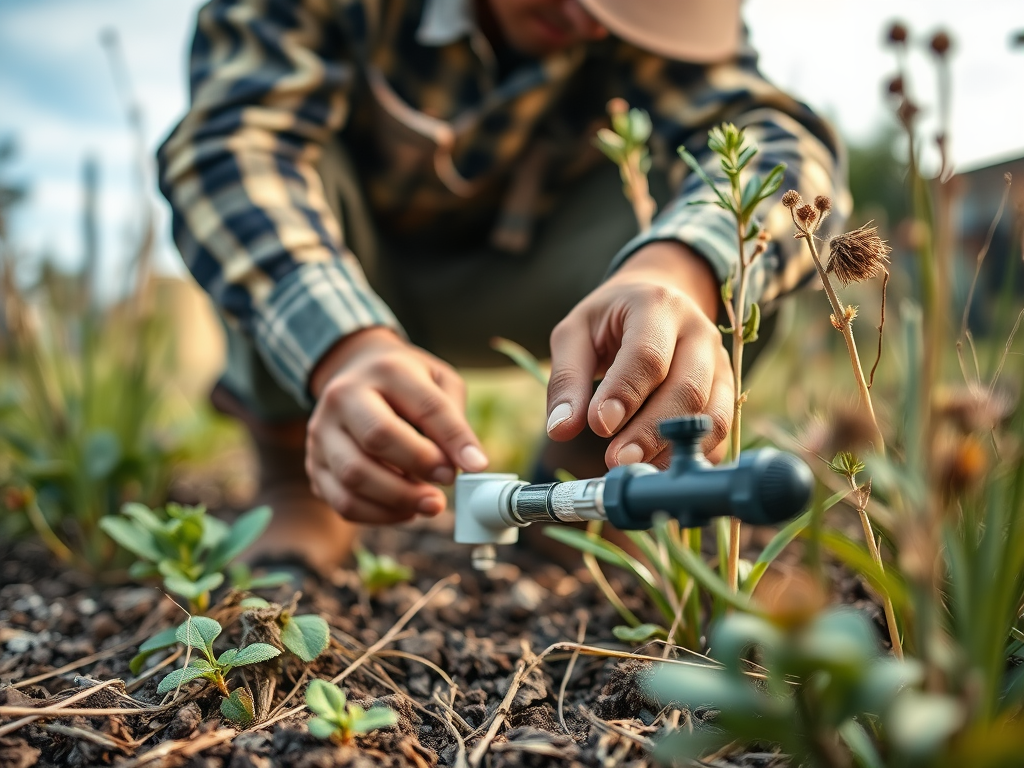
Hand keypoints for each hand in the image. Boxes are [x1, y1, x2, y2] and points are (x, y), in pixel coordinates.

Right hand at [306, 327, 487, 523]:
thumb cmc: (406, 382)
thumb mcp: (438, 380)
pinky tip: (405, 511)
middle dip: (420, 467)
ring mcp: (322, 431)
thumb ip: (454, 419)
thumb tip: (471, 464)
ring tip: (431, 503)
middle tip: (448, 483)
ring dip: (399, 499)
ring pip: (354, 476)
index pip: (425, 406)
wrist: (353, 372)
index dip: (453, 439)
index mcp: (385, 370)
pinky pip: (342, 501)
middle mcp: (344, 396)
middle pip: (379, 438)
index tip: (476, 466)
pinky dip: (378, 515)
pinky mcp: (313, 464)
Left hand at [545, 242, 732, 467]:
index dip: (625, 395)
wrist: (659, 297)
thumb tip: (560, 429)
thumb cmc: (611, 319)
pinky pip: (723, 430)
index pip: (647, 355)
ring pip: (713, 413)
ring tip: (637, 468)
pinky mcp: (727, 388)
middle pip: (687, 388)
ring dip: (675, 449)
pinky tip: (661, 467)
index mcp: (657, 306)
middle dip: (651, 432)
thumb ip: (566, 379)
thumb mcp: (575, 333)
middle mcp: (698, 331)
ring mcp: (719, 362)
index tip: (600, 427)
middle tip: (616, 460)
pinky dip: (696, 456)